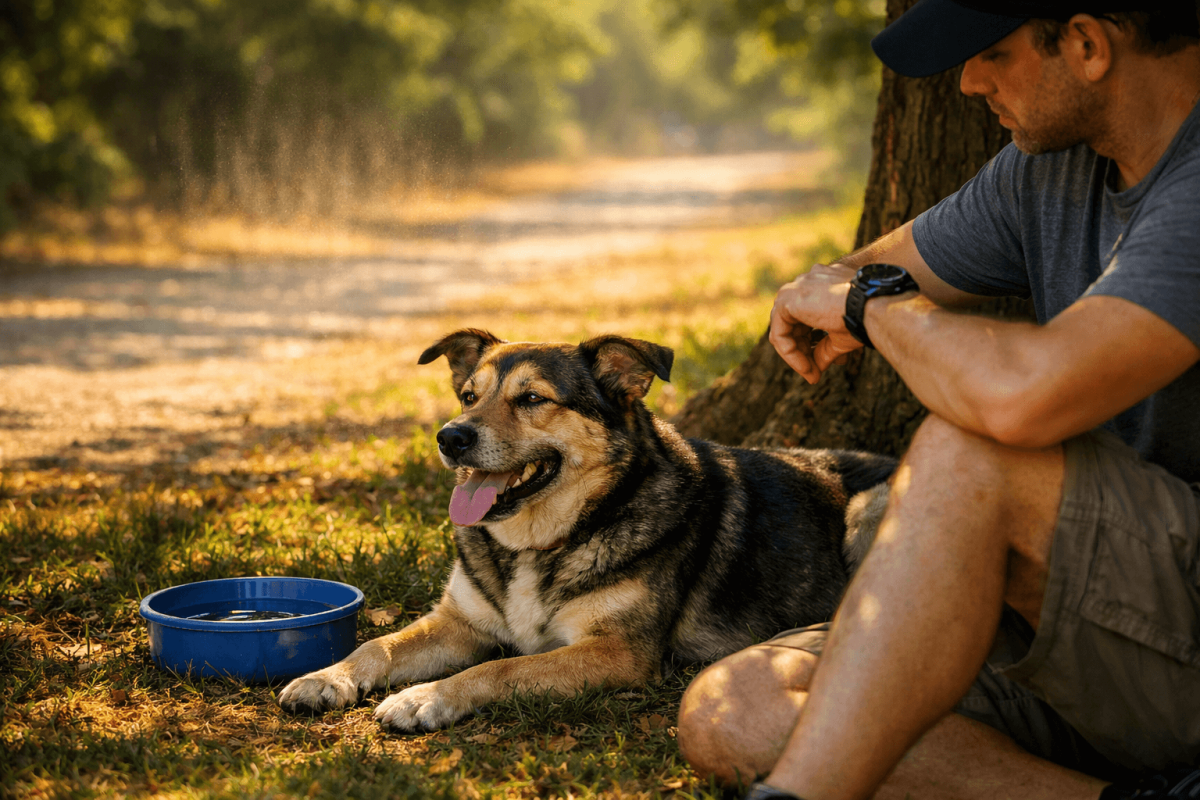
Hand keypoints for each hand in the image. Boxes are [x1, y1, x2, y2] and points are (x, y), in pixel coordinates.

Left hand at [769, 263, 863, 383]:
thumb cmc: (863, 317)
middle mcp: (805, 284)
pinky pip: (779, 332)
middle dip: (803, 352)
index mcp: (820, 286)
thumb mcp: (841, 336)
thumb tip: (815, 369)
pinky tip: (805, 367)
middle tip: (814, 374)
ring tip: (811, 373)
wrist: (870, 306)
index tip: (819, 369)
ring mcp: (794, 289)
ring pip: (784, 330)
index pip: (805, 320)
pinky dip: (790, 353)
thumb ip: (824, 349)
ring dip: (796, 355)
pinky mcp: (786, 300)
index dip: (810, 347)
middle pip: (793, 326)